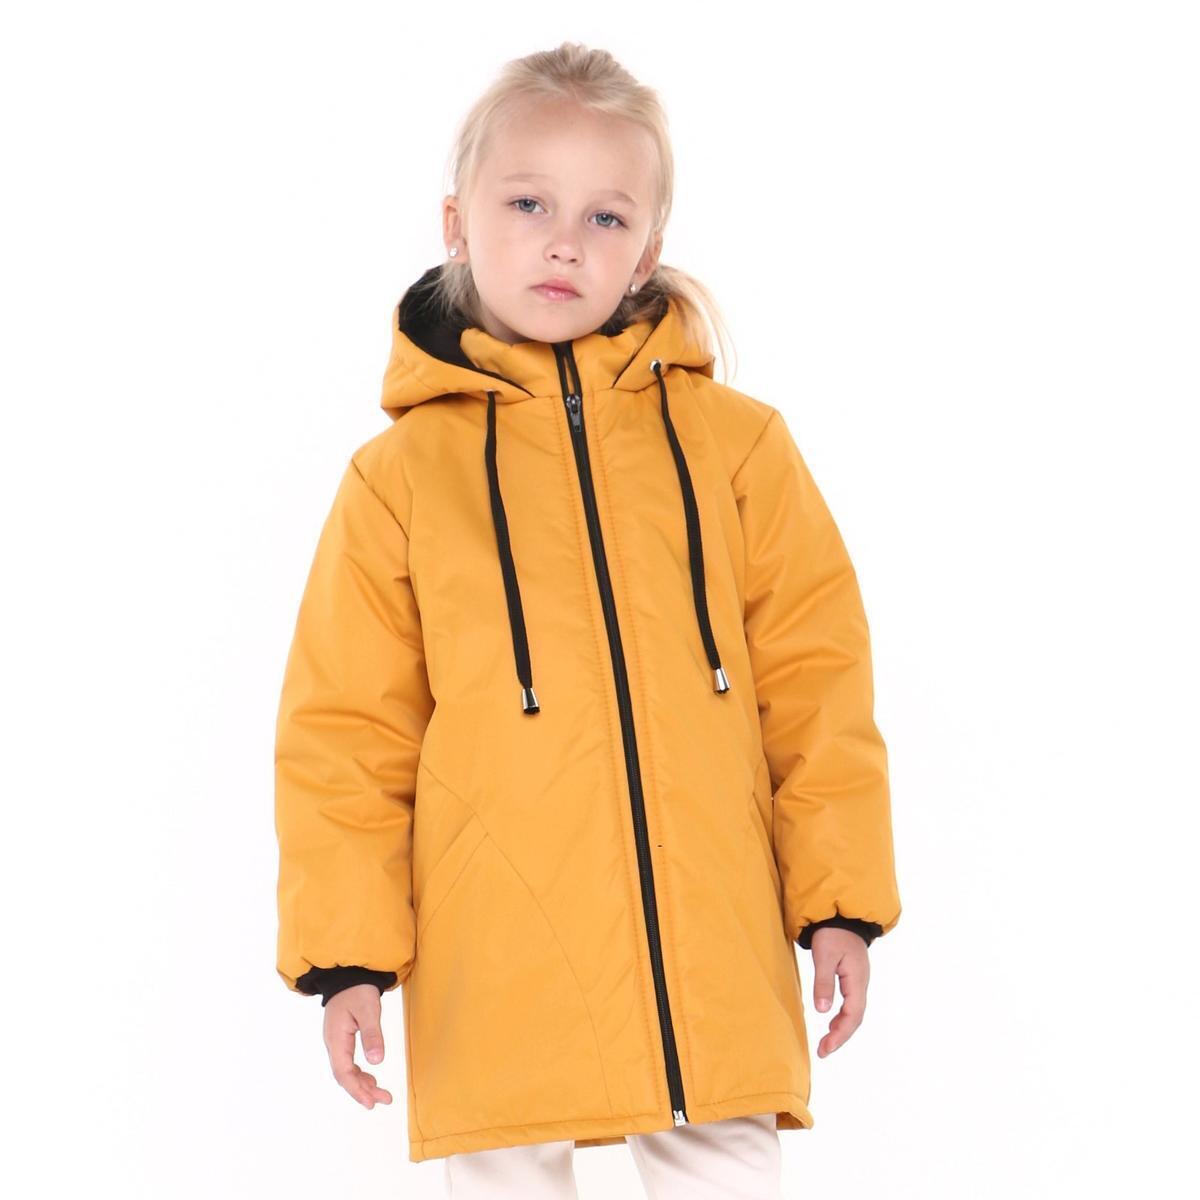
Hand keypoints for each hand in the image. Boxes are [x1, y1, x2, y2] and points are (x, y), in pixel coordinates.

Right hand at [323, 984, 393, 1107]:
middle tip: (383, 1100)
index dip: (357, 1089)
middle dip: (362, 1091)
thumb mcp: (368, 1010)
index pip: (343, 1072)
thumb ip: (372, 1034)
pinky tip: (371, 1078)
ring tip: (380, 1094)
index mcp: (336, 1039)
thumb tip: (376, 1062)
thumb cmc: (358, 990)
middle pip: (344, 1076)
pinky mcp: (341, 1039)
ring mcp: (336, 1042)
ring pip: (346, 1071)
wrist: (348, 975)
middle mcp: (333, 1044)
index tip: (371, 1102)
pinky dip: (359, 1074)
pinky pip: (347, 1063)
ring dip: (362, 1084)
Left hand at [809, 927, 869, 1057]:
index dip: (840, 1034)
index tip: (826, 1048)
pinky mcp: (852, 978)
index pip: (853, 1015)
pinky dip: (842, 1017)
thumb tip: (822, 1011)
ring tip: (826, 1042)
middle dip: (841, 1037)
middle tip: (823, 1051)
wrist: (840, 915)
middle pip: (855, 1018)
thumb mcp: (825, 956)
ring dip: (841, 1028)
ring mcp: (858, 981)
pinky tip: (831, 1022)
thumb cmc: (832, 933)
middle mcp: (861, 984)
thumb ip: (824, 982)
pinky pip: (850, 1004)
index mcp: (857, 980)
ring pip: (853, 1012)